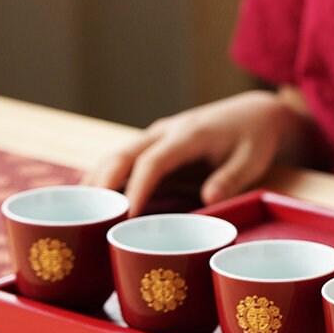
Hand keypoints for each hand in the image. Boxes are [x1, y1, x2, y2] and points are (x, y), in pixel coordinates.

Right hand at [82, 89, 314, 215]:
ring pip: (117, 157)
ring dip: (97, 183)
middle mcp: (166, 133)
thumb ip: (232, 177)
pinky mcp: (157, 147)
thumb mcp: (254, 158)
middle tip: (86, 219)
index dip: (136, 189)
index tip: (126, 216)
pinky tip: (92, 205)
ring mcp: (158, 138)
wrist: (256, 113)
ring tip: (76, 217)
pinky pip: (126, 162)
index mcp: (189, 135)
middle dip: (101, 185)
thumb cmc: (257, 137)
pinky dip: (106, 181)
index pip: (153, 161)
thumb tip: (207, 199)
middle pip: (122, 156)